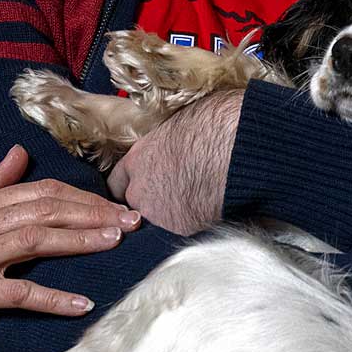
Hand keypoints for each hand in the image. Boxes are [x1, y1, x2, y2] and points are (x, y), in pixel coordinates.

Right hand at [0, 145, 138, 341]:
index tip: (113, 204)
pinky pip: (17, 292)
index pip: (40, 191)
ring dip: (80, 240)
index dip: (81, 196)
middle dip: (94, 213)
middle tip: (133, 221)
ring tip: (116, 242)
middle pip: (47, 209)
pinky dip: (51, 297)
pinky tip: (81, 303)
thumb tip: (17, 153)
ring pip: (37, 240)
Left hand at [107, 91, 241, 235]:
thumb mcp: (180, 123)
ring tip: (196, 201)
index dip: (131, 184)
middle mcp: (141, 190)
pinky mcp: (182, 227)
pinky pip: (183, 228)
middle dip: (150, 203)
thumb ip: (168, 142)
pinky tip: (210, 208)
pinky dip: (194, 222)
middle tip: (173, 194)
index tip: (143, 185)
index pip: (117, 182)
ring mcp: (159, 213)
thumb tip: (178, 139)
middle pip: (134, 205)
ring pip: (158, 220)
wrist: (235, 148)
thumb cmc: (213, 124)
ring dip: (171, 214)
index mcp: (138, 159)